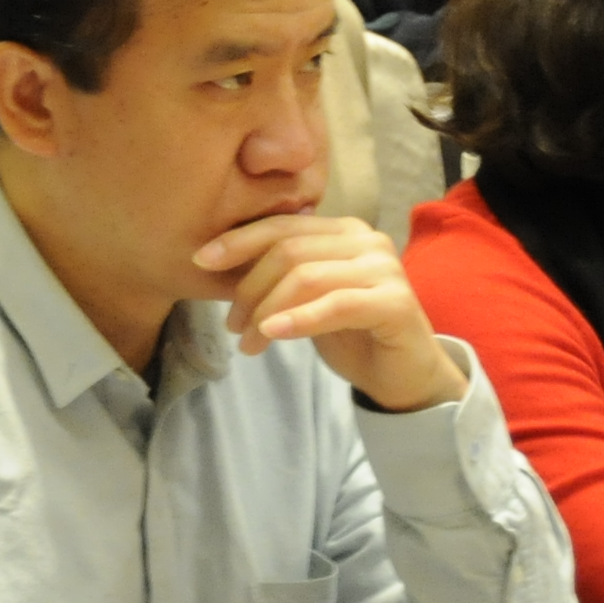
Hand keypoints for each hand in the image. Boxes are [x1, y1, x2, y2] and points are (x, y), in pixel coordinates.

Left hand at [191, 211, 459, 412]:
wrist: (404, 377)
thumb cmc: (353, 336)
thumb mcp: (308, 299)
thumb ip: (281, 274)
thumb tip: (219, 262)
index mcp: (344, 231)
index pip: (283, 225)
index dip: (239, 240)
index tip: (200, 261)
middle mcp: (367, 240)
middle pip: (289, 250)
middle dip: (249, 287)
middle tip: (233, 326)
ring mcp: (384, 269)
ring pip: (306, 277)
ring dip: (266, 311)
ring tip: (248, 343)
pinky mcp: (395, 302)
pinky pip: (336, 305)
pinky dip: (298, 320)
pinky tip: (270, 334)